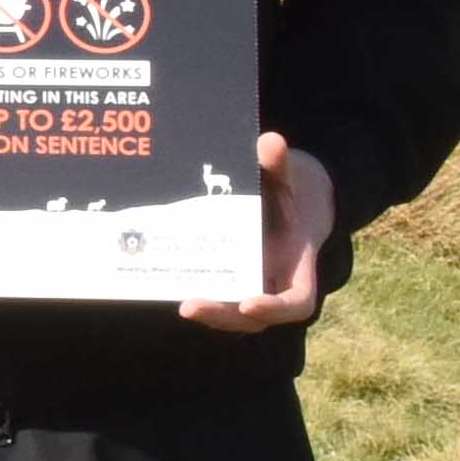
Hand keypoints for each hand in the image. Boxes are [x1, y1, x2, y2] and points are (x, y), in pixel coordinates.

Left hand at [179, 132, 338, 331]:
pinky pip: (212, 290)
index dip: (276, 308)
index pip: (297, 302)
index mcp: (297, 264)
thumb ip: (279, 164)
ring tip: (177, 300)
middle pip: (252, 318)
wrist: (288, 194)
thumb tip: (269, 142)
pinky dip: (192, 288)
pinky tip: (162, 279)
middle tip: (190, 306)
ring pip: (230, 312)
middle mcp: (273, 280)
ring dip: (206, 310)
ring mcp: (249, 282)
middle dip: (222, 315)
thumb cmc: (291, 187)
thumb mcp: (289, 174)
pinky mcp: (225, 275)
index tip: (249, 302)